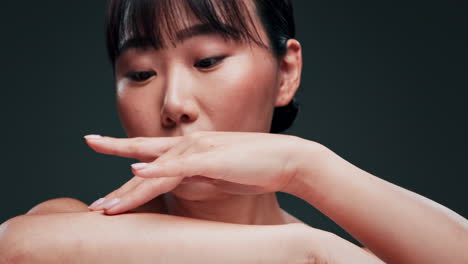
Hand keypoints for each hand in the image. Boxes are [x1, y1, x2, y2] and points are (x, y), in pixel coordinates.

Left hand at [85, 131, 312, 213]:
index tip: (93, 143)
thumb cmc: (252, 167)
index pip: (146, 149)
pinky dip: (159, 169)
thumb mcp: (215, 175)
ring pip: (156, 170)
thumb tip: (172, 185)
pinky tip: (139, 171)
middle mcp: (188, 145)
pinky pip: (180, 166)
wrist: (285, 159)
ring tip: (107, 206)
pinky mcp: (212, 159)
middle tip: (94, 205)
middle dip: (116, 186)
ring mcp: (199, 150)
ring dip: (130, 189)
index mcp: (188, 149)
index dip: (117, 147)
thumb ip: (192, 178)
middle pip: (143, 163)